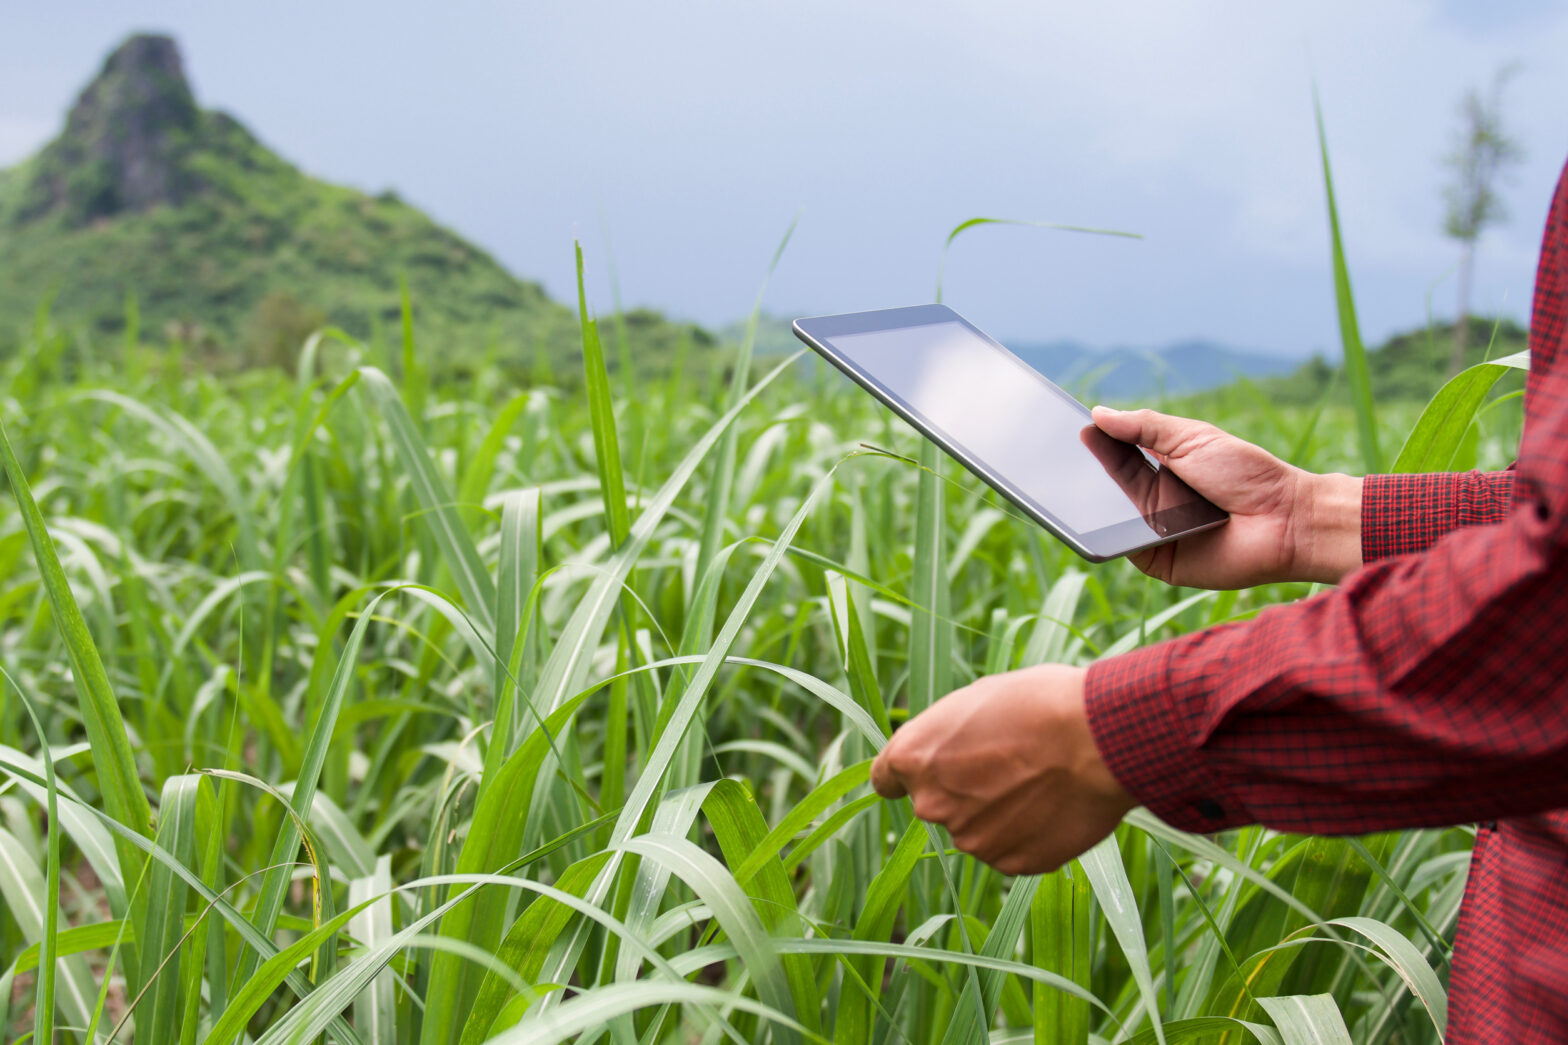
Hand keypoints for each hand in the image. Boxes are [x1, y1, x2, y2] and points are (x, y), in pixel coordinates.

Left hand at [870, 664, 1134, 874]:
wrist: (1096, 741)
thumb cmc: (1038, 704)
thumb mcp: (977, 700)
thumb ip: (947, 737)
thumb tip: (950, 754)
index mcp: (914, 757)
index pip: (886, 778)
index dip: (907, 775)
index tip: (926, 772)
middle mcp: (932, 804)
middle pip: (938, 802)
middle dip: (964, 789)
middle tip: (1009, 763)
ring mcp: (971, 839)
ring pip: (978, 827)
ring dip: (1000, 812)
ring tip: (1042, 780)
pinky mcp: (1010, 863)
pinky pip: (1013, 848)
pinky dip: (1029, 833)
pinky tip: (1055, 805)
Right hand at [1089, 406, 1362, 588]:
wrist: (1285, 520)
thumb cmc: (1247, 474)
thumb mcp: (1192, 438)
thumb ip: (1145, 427)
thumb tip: (1098, 413)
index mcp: (1162, 466)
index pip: (1117, 452)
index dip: (1094, 442)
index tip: (1068, 429)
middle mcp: (1154, 498)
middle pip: (1107, 483)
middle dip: (1083, 471)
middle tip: (1055, 457)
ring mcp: (1153, 530)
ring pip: (1109, 515)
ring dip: (1089, 503)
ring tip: (1065, 485)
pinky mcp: (1155, 560)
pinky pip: (1122, 546)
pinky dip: (1108, 535)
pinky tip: (1096, 518)